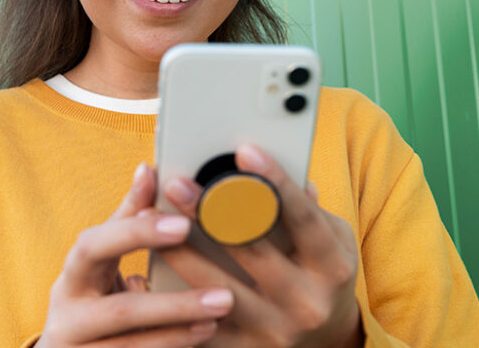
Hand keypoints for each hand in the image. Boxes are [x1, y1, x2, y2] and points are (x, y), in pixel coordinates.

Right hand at [34, 163, 236, 347]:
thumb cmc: (91, 294)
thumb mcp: (102, 259)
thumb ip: (127, 219)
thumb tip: (148, 168)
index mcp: (71, 276)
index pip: (94, 247)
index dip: (136, 235)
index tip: (184, 225)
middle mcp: (67, 317)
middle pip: (119, 311)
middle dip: (173, 305)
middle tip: (225, 296)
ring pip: (131, 347)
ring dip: (183, 334)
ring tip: (221, 319)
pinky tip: (204, 337)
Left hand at [159, 144, 363, 347]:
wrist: (327, 343)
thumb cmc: (321, 275)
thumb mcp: (331, 242)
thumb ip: (307, 208)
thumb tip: (284, 164)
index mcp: (333, 268)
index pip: (302, 218)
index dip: (274, 183)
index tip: (244, 150)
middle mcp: (308, 303)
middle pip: (253, 250)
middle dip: (211, 213)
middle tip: (176, 185)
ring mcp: (276, 332)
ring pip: (218, 288)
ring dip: (180, 253)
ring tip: (149, 222)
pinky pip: (202, 327)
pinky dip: (174, 300)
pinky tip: (145, 275)